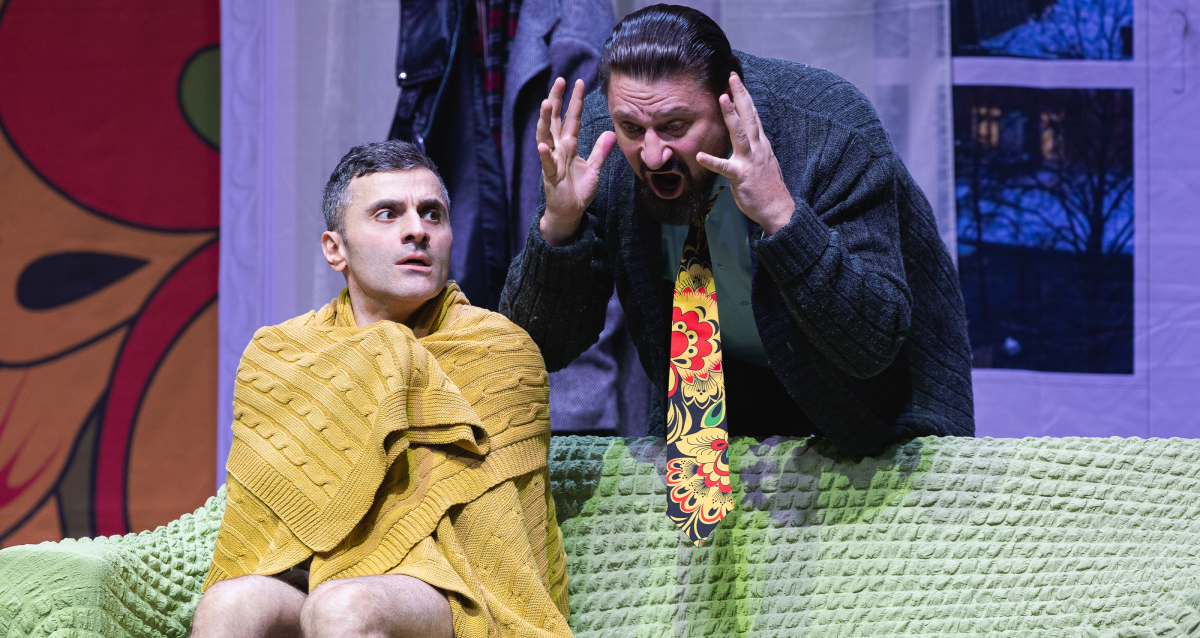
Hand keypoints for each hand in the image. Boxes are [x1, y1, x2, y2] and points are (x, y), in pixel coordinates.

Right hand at [537, 77, 616, 246]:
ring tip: (547, 103)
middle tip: (560, 80)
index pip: (572, 118)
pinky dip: (545, 155)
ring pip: (546, 136)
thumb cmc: (578, 190)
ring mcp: (553, 161)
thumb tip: (611, 132)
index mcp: (569, 145)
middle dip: (557, 100)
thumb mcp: (594, 168)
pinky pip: (547, 164)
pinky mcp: (551, 176)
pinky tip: (543, 145)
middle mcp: (559, 149)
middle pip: (556, 120)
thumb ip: (601, 150)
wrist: (570, 212)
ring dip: (546, 120)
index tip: (578, 82)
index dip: (575, 101)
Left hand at [696, 73, 794, 235]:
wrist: (777, 207)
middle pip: (749, 116)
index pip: (753, 115)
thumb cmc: (767, 186)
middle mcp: (758, 147)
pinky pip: (725, 168)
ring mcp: (750, 161)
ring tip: (722, 99)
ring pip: (740, 134)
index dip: (744, 96)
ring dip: (731, 115)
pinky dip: (712, 161)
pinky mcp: (741, 177)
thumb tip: (747, 134)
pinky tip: (699, 156)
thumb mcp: (763, 160)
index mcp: (761, 143)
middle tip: (732, 77)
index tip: (735, 80)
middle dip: (740, 95)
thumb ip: (754, 146)